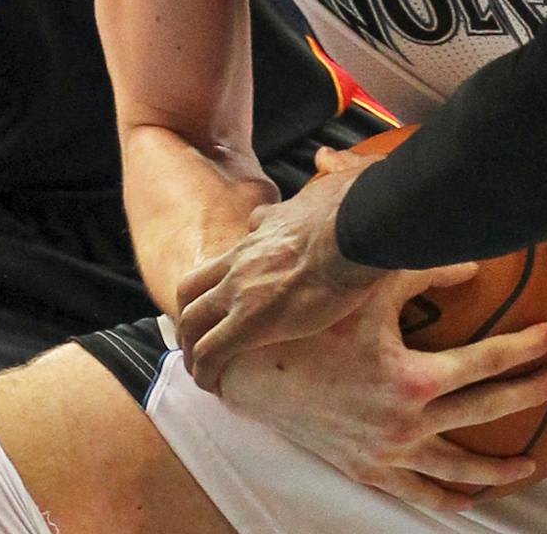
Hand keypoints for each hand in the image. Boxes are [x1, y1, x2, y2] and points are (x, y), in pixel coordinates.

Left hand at [178, 147, 419, 392]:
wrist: (356, 227)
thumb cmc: (354, 208)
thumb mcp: (329, 185)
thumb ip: (324, 177)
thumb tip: (327, 161)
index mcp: (263, 234)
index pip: (229, 254)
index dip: (222, 279)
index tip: (229, 297)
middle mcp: (242, 261)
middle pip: (192, 289)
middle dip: (189, 314)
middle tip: (197, 337)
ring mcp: (242, 291)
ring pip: (193, 322)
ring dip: (192, 347)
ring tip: (200, 368)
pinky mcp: (252, 321)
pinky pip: (213, 352)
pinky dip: (206, 371)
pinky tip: (212, 386)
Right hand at [218, 269, 546, 512]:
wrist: (254, 370)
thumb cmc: (312, 323)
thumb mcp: (369, 290)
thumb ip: (423, 270)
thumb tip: (473, 262)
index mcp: (412, 377)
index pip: (487, 361)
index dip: (525, 347)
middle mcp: (406, 422)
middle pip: (487, 410)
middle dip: (529, 393)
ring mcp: (387, 452)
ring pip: (458, 467)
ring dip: (498, 468)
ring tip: (531, 462)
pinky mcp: (367, 469)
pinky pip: (416, 493)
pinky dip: (446, 498)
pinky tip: (468, 499)